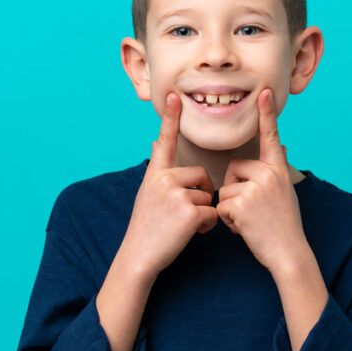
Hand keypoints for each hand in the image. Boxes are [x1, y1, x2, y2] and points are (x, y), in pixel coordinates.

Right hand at [122, 91, 217, 277]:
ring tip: (183, 225)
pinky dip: (207, 225)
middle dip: (201, 194)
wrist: (139, 255)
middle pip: (201, 175)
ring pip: (208, 195)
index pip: (165, 140)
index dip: (170, 117)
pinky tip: (190, 232)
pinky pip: (212, 212)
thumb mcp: (147, 193)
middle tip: (184, 213)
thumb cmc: (147, 227)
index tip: (174, 95)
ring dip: (203, 212)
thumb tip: (157, 140)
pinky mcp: (189, 211)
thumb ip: (158, 169)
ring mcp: (176, 194)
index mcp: (155, 173)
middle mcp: (163, 179)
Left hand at [216, 87, 304, 272]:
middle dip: (234, 189)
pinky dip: (228, 221)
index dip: (266, 113)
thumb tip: (279, 145)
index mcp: (278, 169)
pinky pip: (222, 206)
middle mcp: (269, 174)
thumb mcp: (285, 192)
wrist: (289, 253)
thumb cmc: (284, 226)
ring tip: (250, 221)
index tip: (263, 91)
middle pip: (234, 168)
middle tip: (251, 209)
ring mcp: (256, 188)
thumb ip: (275, 170)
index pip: (270, 136)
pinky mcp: (242, 203)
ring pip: (226, 190)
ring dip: (231, 209)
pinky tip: (244, 229)